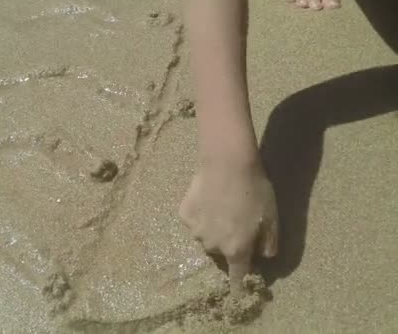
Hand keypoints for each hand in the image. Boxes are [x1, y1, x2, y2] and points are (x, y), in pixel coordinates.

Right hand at [179, 160, 277, 295]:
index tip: (237, 294)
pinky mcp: (184, 214)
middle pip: (221, 252)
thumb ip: (269, 244)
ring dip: (213, 229)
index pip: (237, 276)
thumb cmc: (255, 190)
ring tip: (221, 206)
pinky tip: (208, 198)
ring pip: (206, 237)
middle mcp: (213, 245)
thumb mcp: (272, 219)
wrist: (227, 163)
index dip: (238, 286)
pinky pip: (193, 221)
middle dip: (228, 243)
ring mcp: (196, 230)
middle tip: (237, 221)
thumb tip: (263, 257)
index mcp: (237, 249)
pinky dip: (200, 215)